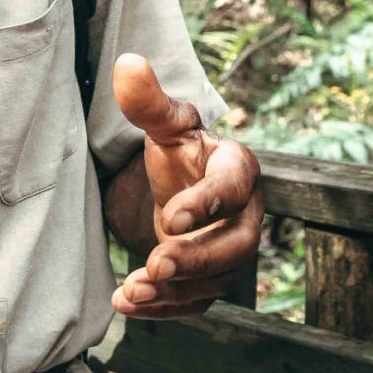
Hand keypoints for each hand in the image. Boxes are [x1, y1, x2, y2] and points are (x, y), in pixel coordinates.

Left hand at [110, 53, 261, 318]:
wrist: (183, 185)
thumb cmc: (180, 152)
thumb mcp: (164, 125)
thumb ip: (149, 101)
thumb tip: (127, 63)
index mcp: (237, 168)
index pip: (233, 187)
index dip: (207, 203)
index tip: (169, 218)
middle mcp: (246, 215)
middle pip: (237, 245)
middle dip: (197, 259)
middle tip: (155, 264)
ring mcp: (231, 251)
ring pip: (217, 281)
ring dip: (175, 291)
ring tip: (131, 291)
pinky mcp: (211, 280)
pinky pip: (196, 303)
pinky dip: (164, 308)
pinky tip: (127, 305)